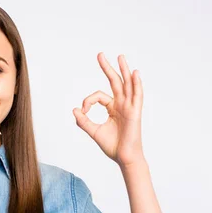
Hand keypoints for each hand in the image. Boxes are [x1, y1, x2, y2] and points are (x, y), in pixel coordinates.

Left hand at [72, 52, 144, 167]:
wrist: (124, 158)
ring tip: (120, 56)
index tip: (82, 111)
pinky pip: (137, 95)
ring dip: (123, 70)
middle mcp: (122, 105)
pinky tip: (134, 73)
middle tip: (99, 54)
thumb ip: (83, 121)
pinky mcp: (135, 112)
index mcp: (113, 108)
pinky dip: (136, 84)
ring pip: (127, 84)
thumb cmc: (112, 146)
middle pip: (115, 82)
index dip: (88, 101)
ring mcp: (129, 107)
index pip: (99, 96)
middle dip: (107, 68)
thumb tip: (74, 110)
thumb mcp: (94, 131)